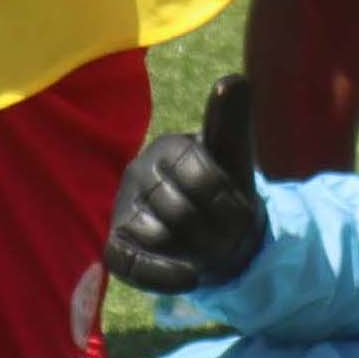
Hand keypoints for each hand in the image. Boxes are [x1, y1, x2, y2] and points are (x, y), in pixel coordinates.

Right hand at [103, 74, 271, 297]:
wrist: (220, 233)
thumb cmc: (225, 190)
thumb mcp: (236, 157)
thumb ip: (234, 121)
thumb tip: (234, 80)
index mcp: (169, 146)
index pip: (198, 175)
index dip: (226, 200)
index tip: (242, 210)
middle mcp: (139, 172)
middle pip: (179, 210)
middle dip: (214, 229)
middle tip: (229, 235)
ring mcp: (124, 208)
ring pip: (158, 236)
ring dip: (196, 251)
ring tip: (210, 247)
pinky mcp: (116, 244)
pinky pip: (128, 262)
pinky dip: (160, 274)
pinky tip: (190, 277)